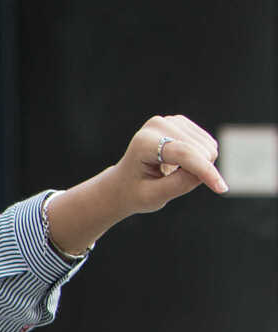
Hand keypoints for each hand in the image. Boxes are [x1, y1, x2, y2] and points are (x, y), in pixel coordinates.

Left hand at [44, 114, 225, 254]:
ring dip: (200, 165)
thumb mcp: (153, 197)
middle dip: (198, 172)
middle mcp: (157, 125)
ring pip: (208, 147)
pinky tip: (179, 163)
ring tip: (172, 173)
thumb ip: (180, 184)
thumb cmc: (136, 192)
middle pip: (200, 150)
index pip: (184, 154)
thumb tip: (208, 170)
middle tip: (172, 183)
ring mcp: (171, 120)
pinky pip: (208, 144)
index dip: (205, 171)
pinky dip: (201, 158)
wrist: (124, 183)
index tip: (222, 189)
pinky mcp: (182, 122)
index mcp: (143, 143)